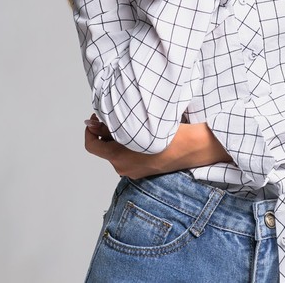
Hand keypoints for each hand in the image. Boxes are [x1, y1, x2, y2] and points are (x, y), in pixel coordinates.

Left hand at [83, 114, 233, 178]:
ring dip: (120, 136)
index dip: (90, 129)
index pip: (91, 146)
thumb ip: (111, 125)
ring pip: (117, 151)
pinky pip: (130, 155)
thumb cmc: (169, 134)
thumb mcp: (137, 125)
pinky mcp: (145, 170)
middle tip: (119, 112)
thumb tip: (90, 123)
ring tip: (135, 120)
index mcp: (119, 158)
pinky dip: (130, 143)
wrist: (194, 147)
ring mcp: (135, 171)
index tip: (96, 117)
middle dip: (108, 130)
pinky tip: (143, 131)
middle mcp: (124, 168)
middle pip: (105, 147)